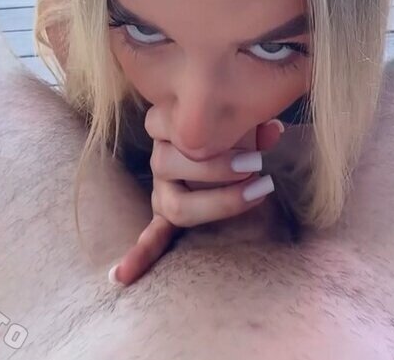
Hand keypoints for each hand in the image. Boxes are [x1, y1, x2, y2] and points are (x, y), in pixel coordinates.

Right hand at [108, 108, 283, 286]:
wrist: (220, 132)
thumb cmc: (228, 123)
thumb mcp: (238, 119)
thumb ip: (252, 125)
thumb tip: (272, 131)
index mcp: (166, 124)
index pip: (169, 124)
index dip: (207, 136)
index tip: (252, 150)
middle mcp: (159, 156)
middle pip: (169, 164)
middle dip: (215, 168)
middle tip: (255, 166)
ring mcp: (162, 187)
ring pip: (175, 204)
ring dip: (215, 204)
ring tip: (254, 195)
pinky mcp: (166, 213)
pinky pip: (152, 235)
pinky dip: (139, 254)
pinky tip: (121, 275)